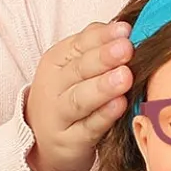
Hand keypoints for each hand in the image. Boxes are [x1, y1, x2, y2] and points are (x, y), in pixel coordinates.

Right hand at [25, 19, 134, 170]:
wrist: (42, 142)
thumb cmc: (68, 96)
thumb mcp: (75, 67)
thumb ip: (97, 47)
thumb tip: (126, 28)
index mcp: (56, 60)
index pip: (80, 43)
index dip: (103, 36)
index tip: (126, 30)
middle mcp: (54, 86)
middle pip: (80, 69)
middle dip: (104, 57)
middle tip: (127, 48)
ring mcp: (58, 115)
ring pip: (80, 99)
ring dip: (103, 87)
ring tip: (125, 77)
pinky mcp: (69, 142)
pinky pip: (88, 128)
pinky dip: (103, 117)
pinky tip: (120, 106)